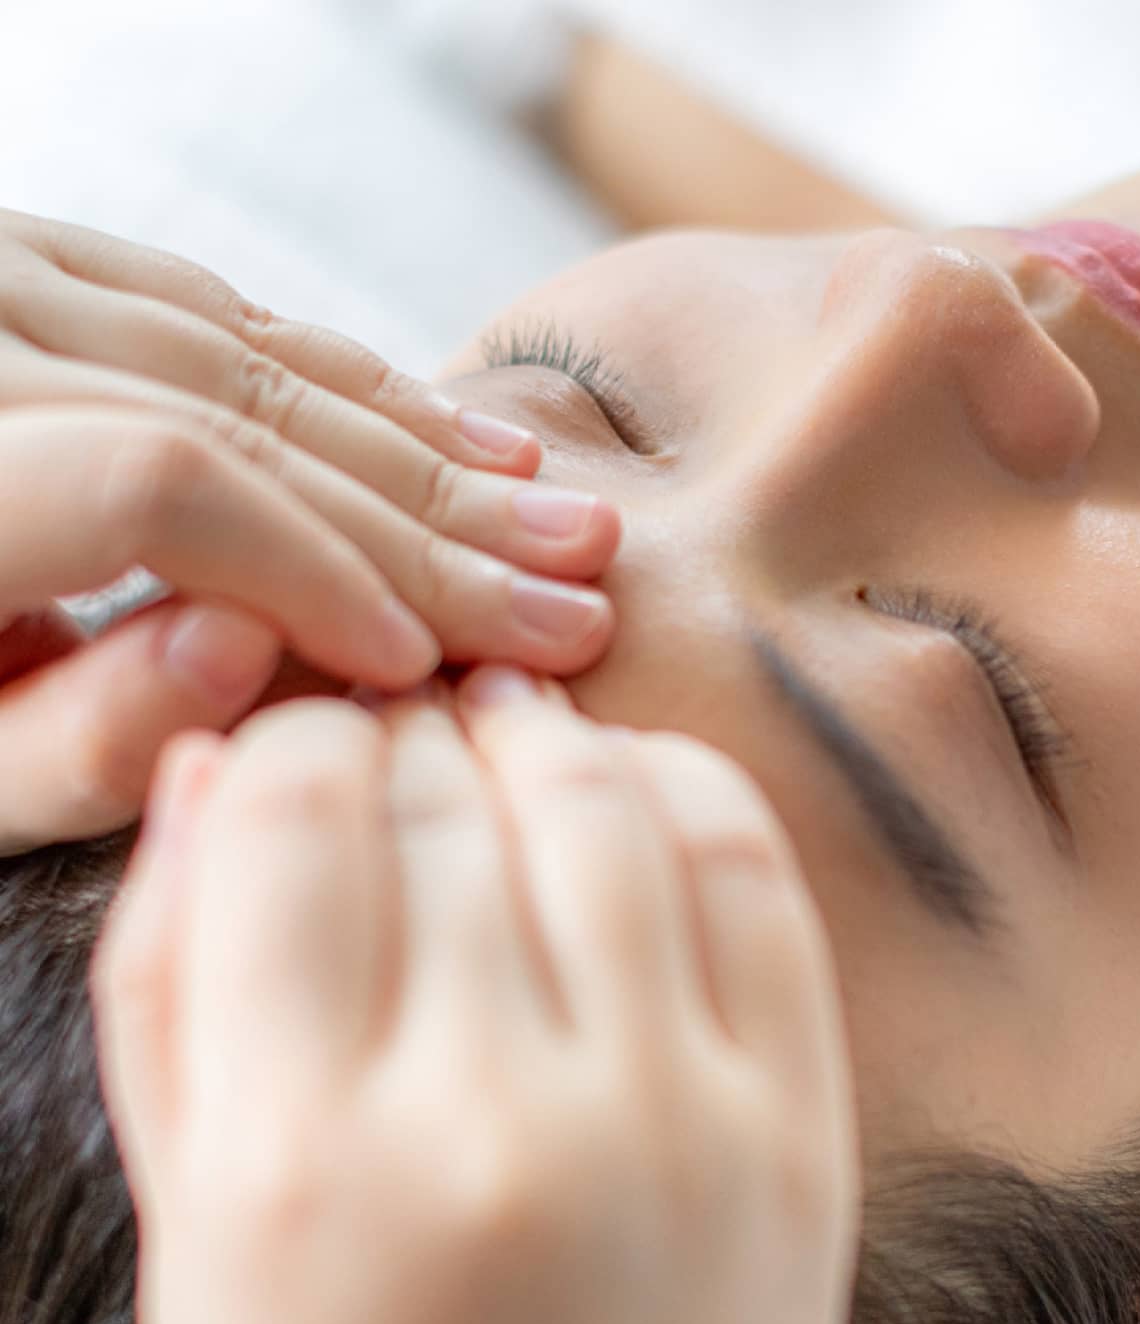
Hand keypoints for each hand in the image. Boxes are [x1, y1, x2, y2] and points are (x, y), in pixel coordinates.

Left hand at [0, 208, 620, 853]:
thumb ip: (72, 732)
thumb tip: (253, 646)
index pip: (165, 489)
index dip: (321, 576)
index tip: (423, 667)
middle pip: (234, 413)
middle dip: (423, 524)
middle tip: (572, 595)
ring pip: (248, 352)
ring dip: (419, 447)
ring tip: (549, 516)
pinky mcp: (22, 262)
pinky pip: (214, 306)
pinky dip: (346, 373)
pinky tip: (450, 428)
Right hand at [90, 667, 861, 1323]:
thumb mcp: (194, 1243)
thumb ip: (169, 990)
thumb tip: (223, 766)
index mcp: (306, 1164)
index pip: (298, 816)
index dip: (295, 739)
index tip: (307, 753)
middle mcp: (501, 1124)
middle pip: (452, 794)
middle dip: (410, 730)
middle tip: (405, 733)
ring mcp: (678, 1121)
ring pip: (608, 801)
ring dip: (542, 736)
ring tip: (506, 736)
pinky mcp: (803, 1130)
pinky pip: (755, 875)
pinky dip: (686, 787)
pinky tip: (632, 788)